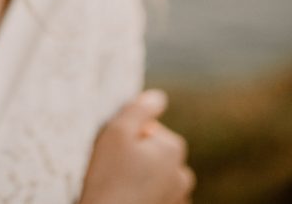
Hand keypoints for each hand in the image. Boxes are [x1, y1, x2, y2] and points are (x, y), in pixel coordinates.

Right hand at [78, 89, 194, 203]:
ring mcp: (178, 199)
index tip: (114, 155)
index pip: (148, 130)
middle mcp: (183, 174)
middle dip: (136, 159)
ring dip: (140, 180)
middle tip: (114, 172)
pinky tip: (127, 202)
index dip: (126, 138)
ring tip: (119, 190)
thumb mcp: (116, 133)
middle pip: (154, 154)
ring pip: (155, 178)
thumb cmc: (109, 179)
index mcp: (174, 148)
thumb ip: (138, 109)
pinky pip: (155, 199)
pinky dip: (143, 198)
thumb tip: (158, 97)